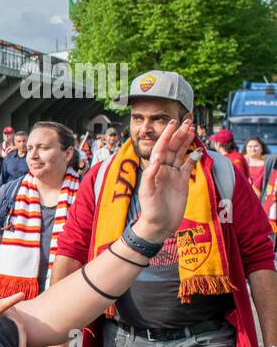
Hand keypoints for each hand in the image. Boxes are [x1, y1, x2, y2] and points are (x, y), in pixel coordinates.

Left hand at [131, 119, 195, 241]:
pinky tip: (198, 148)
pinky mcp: (182, 182)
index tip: (172, 124)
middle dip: (178, 134)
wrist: (160, 225)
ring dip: (186, 142)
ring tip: (192, 129)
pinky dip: (193, 157)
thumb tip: (156, 159)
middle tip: (187, 122)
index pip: (160, 148)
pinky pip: (189, 166)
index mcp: (154, 169)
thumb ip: (150, 175)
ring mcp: (173, 175)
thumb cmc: (150, 210)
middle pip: (172, 148)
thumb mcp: (147, 193)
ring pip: (180, 154)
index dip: (166, 136)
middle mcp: (163, 170)